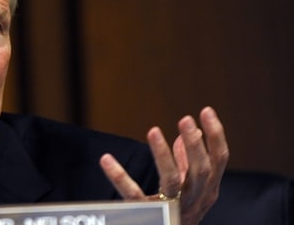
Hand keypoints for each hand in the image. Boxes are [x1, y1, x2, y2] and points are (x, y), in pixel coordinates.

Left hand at [99, 106, 228, 224]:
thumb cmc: (180, 213)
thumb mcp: (191, 189)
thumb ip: (189, 163)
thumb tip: (193, 133)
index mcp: (207, 190)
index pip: (219, 161)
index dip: (215, 136)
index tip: (206, 110)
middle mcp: (194, 200)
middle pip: (200, 171)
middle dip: (195, 144)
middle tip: (185, 119)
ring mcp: (172, 208)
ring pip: (171, 181)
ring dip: (163, 155)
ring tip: (153, 131)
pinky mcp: (148, 214)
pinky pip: (132, 195)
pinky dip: (119, 177)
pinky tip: (106, 159)